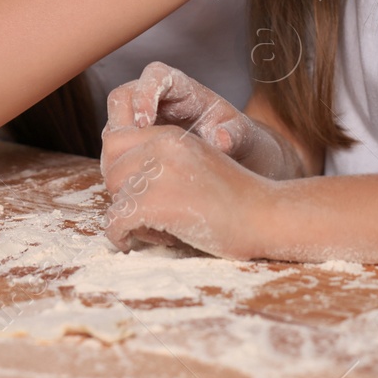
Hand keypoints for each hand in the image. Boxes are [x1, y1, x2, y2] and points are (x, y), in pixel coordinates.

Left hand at [102, 123, 272, 258]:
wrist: (267, 217)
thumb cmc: (234, 200)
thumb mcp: (195, 164)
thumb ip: (161, 163)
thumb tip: (118, 180)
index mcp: (171, 134)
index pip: (116, 140)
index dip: (118, 168)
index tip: (131, 191)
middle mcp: (162, 145)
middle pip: (110, 168)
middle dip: (119, 193)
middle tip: (141, 214)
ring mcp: (159, 172)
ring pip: (114, 195)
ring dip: (126, 217)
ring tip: (153, 229)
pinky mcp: (157, 202)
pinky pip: (116, 219)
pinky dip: (119, 234)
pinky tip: (131, 242)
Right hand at [103, 62, 303, 180]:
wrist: (237, 163)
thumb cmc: (240, 141)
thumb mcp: (244, 136)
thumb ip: (234, 134)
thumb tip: (221, 138)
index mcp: (183, 89)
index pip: (155, 75)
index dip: (144, 93)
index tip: (144, 122)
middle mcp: (158, 101)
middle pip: (123, 98)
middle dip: (121, 123)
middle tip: (128, 153)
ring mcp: (144, 124)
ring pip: (114, 127)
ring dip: (116, 150)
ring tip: (129, 175)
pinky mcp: (138, 146)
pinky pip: (117, 152)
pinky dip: (120, 168)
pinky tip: (133, 187)